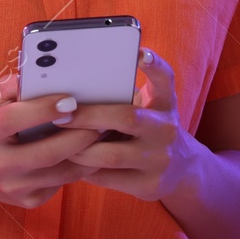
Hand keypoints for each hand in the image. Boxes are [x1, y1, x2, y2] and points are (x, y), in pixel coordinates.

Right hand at [0, 71, 101, 208]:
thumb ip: (16, 86)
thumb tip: (48, 77)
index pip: (14, 120)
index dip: (43, 109)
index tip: (70, 100)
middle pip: (46, 153)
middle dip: (78, 136)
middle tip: (101, 121)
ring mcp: (12, 187)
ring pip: (60, 173)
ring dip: (87, 154)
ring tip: (104, 136)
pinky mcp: (27, 200)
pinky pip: (60, 184)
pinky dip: (79, 168)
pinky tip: (90, 154)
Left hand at [56, 46, 198, 202]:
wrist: (182, 170)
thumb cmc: (150, 129)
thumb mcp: (150, 108)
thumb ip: (125, 96)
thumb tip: (76, 86)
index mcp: (165, 104)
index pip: (165, 79)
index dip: (154, 64)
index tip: (139, 52)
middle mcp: (166, 130)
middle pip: (127, 118)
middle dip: (88, 116)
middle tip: (59, 114)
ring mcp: (159, 160)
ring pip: (111, 155)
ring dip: (79, 148)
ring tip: (57, 140)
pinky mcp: (149, 186)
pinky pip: (108, 178)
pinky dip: (85, 170)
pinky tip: (68, 162)